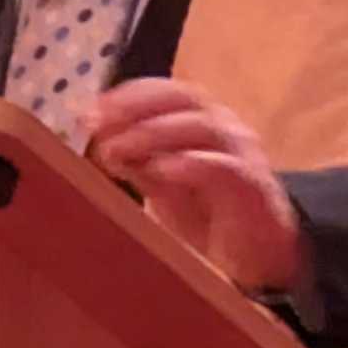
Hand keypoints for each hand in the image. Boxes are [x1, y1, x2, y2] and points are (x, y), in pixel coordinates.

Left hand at [80, 78, 304, 298]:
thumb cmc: (206, 216)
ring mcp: (242, 153)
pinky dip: (192, 164)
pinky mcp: (253, 186)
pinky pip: (225, 167)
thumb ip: (137, 162)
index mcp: (200, 121)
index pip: (167, 91)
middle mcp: (224, 128)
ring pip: (201, 126)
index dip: (129, 95)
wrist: (255, 256)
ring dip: (152, 134)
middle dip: (135, 107)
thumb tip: (102, 143)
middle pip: (183, 98)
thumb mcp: (161, 185)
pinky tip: (162, 170)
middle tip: (97, 126)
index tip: (92, 110)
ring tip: (116, 150)